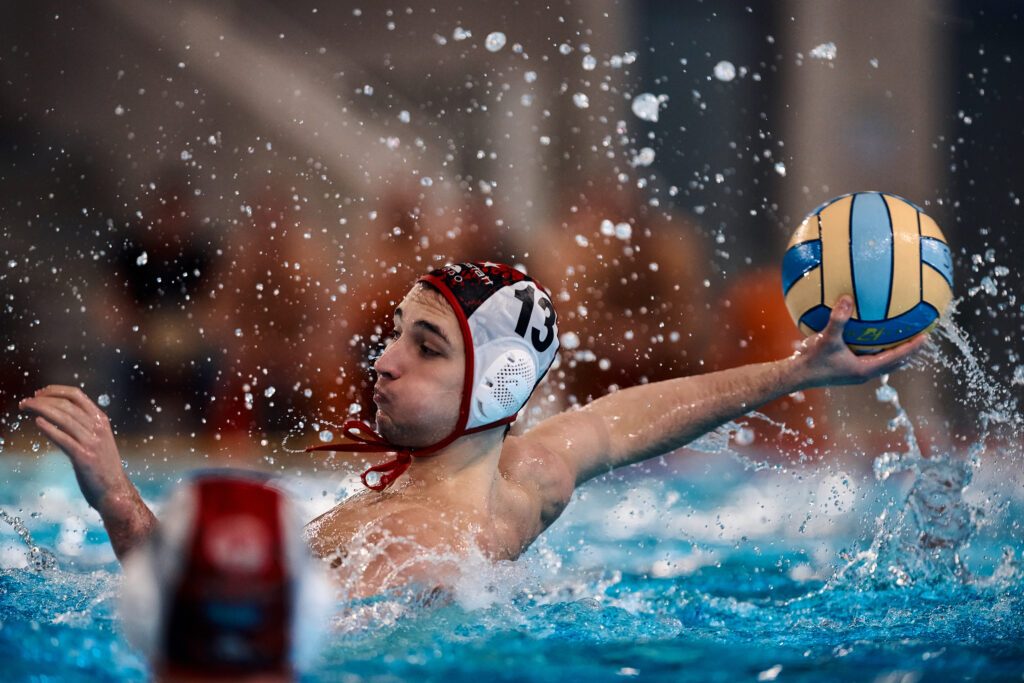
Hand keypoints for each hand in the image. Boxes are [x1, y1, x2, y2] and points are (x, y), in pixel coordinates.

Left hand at [19, 385, 130, 515]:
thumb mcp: (99, 440)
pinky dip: (49, 428)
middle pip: (66, 405)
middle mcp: (98, 428)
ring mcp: (92, 443)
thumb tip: (60, 416)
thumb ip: (85, 427)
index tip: (38, 393)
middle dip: (42, 400)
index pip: (77, 396)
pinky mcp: (84, 458)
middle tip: (25, 402)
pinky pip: (64, 438)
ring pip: (63, 418)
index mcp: (101, 421)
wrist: (114, 491)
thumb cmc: (102, 467)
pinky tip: (37, 423)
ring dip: (41, 409)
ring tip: (25, 408)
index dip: (55, 391)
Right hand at [793, 296, 927, 387]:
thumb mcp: (826, 339)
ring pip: (883, 363)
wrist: (797, 376)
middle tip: (922, 339)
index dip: (912, 348)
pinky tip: (872, 338)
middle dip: (909, 352)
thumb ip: (837, 320)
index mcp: (865, 369)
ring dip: (895, 353)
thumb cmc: (813, 361)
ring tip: (904, 340)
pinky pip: (870, 359)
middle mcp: (864, 373)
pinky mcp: (848, 369)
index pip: (896, 358)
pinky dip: (878, 349)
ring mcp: (856, 372)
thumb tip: (847, 298)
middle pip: (894, 363)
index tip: (926, 336)